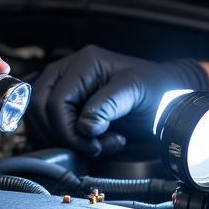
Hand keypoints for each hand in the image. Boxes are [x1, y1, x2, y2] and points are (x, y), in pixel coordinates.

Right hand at [27, 45, 208, 155]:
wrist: (169, 100)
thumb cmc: (157, 90)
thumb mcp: (136, 91)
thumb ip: (109, 105)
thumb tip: (84, 125)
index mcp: (84, 63)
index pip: (55, 101)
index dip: (68, 129)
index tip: (93, 143)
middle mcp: (70, 72)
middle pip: (39, 109)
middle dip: (62, 134)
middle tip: (92, 145)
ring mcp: (67, 88)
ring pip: (39, 119)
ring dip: (64, 138)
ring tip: (96, 143)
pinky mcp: (70, 106)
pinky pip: (49, 126)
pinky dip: (65, 140)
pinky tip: (92, 142)